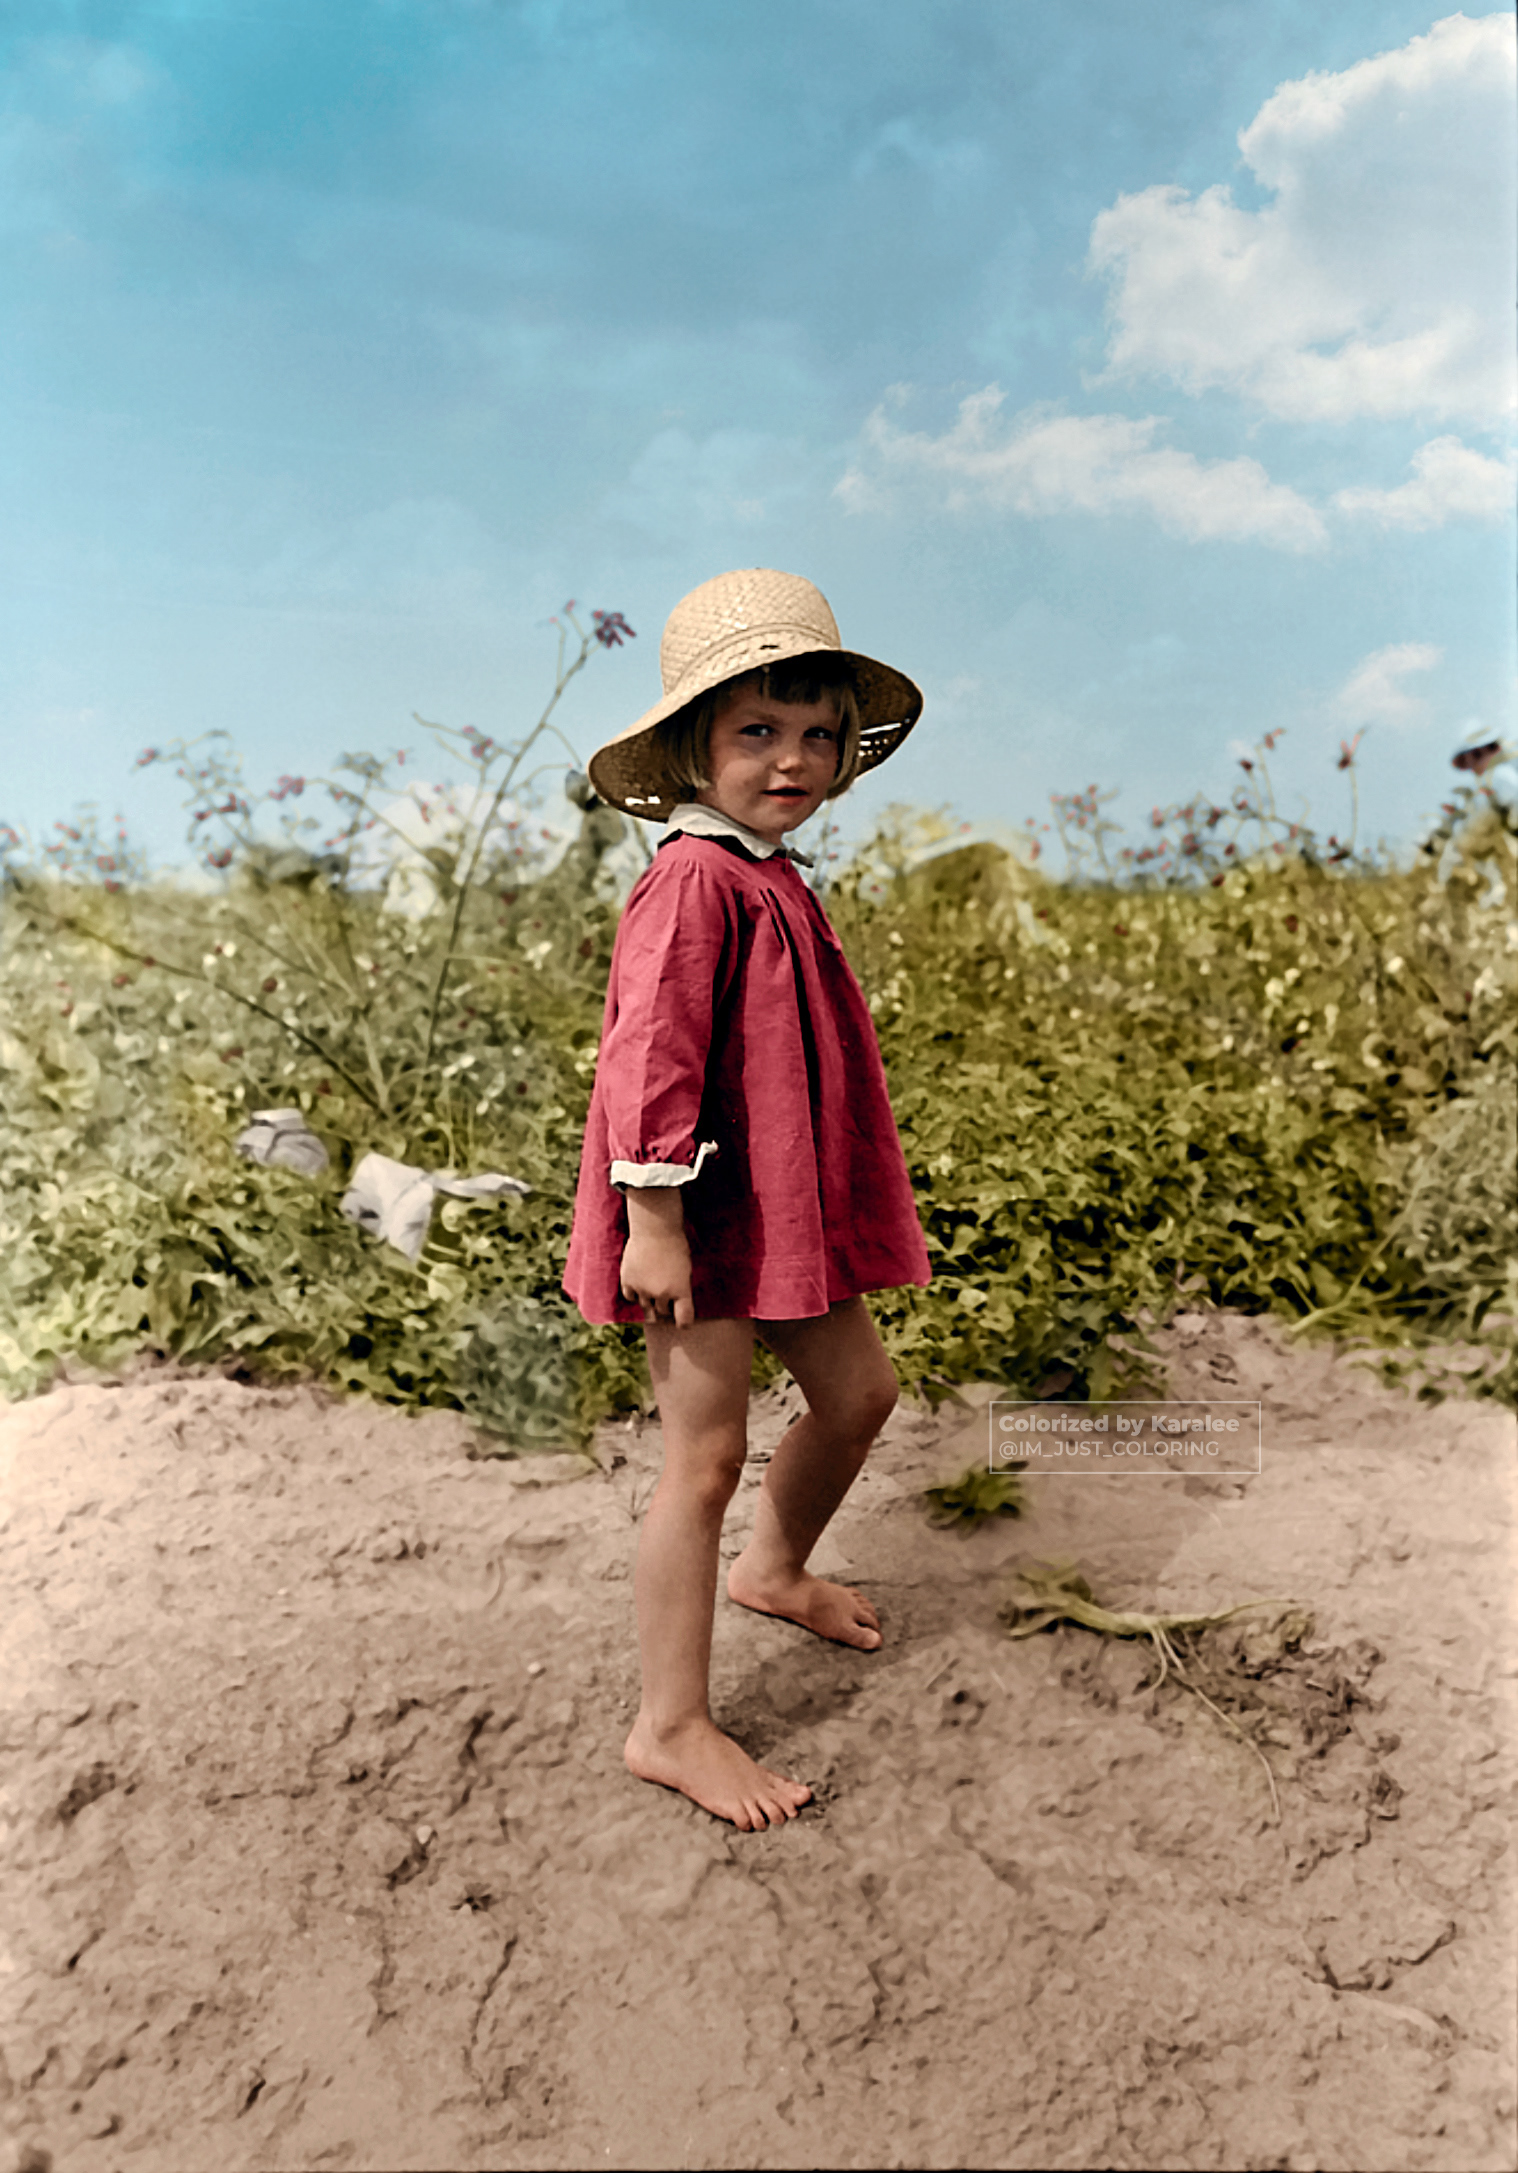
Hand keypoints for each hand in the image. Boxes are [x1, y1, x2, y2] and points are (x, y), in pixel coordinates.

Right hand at [620, 1189, 694, 1327]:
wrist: (655, 1228)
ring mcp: (643, 1289)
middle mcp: (662, 1294)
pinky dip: (635, 1295)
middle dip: (666, 1308)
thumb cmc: (675, 1244)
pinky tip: (639, 1289)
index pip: (684, 1319)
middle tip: (666, 1303)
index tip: (683, 1324)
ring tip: (652, 1295)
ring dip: (650, 1303)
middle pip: (663, 1311)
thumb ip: (681, 1287)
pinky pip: (631, 1297)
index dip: (684, 1323)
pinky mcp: (628, 1282)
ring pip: (646, 1307)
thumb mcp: (686, 1268)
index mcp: (681, 1291)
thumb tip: (675, 1302)